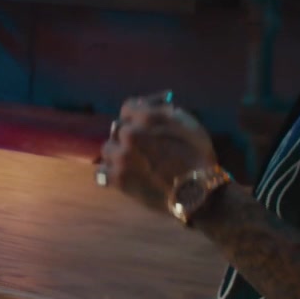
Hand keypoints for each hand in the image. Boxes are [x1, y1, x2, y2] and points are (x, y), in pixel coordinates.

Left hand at [98, 93, 216, 216]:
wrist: (196, 193)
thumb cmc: (198, 156)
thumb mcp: (188, 124)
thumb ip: (163, 111)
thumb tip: (146, 105)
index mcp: (144, 119)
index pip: (129, 107)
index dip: (137, 113)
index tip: (144, 121)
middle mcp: (127, 135)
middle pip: (119, 128)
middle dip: (130, 134)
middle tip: (143, 144)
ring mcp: (119, 158)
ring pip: (108, 149)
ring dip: (118, 152)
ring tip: (132, 161)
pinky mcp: (117, 180)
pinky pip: (101, 174)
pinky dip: (109, 173)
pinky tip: (121, 174)